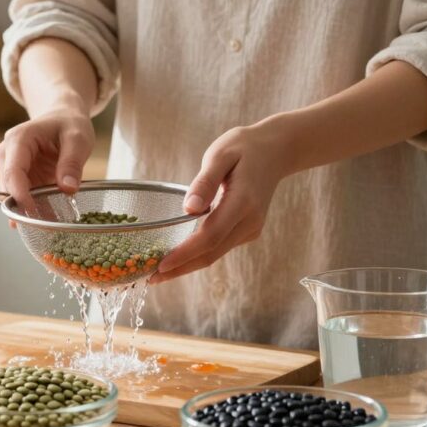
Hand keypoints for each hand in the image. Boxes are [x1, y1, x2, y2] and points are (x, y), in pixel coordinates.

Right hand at [0, 107, 94, 213]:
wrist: (62, 118)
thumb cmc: (69, 124)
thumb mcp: (78, 139)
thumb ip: (72, 162)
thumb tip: (68, 188)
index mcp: (18, 140)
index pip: (12, 172)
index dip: (20, 196)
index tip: (34, 214)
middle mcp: (7, 154)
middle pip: (9, 188)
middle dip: (26, 207)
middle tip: (50, 223)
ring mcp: (9, 167)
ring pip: (13, 196)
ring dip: (31, 209)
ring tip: (54, 219)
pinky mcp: (17, 178)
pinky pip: (21, 197)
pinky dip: (34, 207)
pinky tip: (49, 214)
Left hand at [151, 117, 295, 283]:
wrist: (275, 150)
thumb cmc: (244, 147)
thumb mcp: (220, 154)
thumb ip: (204, 182)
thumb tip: (188, 209)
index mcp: (242, 202)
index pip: (210, 236)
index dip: (184, 254)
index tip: (160, 266)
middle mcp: (249, 221)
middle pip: (211, 253)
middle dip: (181, 268)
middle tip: (151, 279)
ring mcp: (251, 228)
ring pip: (215, 254)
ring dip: (188, 265)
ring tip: (158, 272)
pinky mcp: (248, 230)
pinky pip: (220, 247)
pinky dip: (198, 255)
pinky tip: (178, 257)